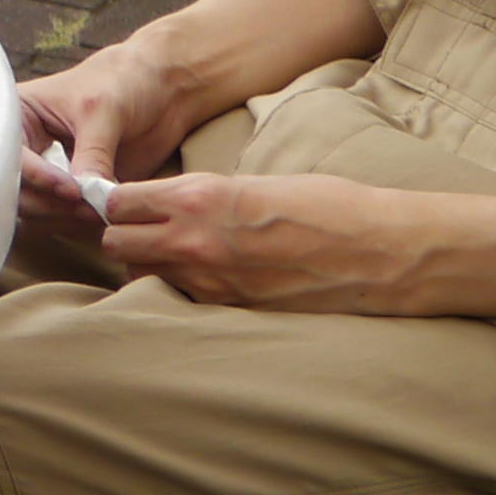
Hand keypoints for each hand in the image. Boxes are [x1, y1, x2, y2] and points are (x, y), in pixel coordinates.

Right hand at [11, 35, 194, 242]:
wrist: (162, 89)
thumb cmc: (124, 82)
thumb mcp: (103, 112)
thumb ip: (92, 154)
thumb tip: (83, 196)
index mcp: (19, 117)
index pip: (11, 155)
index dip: (37, 176)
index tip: (71, 189)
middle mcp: (27, 147)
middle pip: (17, 190)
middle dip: (50, 202)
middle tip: (88, 206)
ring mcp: (49, 172)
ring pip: (36, 210)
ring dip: (64, 217)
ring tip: (99, 211)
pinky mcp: (73, 191)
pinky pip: (62, 217)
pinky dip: (78, 223)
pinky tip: (101, 215)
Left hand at [97, 173, 441, 314]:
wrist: (379, 252)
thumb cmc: (328, 206)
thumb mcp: (257, 182)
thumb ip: (207, 197)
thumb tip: (173, 206)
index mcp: (200, 196)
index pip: (119, 201)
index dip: (118, 202)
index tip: (128, 203)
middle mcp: (194, 240)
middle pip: (116, 243)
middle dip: (123, 236)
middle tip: (144, 233)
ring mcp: (210, 282)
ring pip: (142, 277)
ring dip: (149, 267)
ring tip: (174, 258)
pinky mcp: (230, 312)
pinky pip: (182, 302)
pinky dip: (181, 293)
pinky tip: (205, 282)